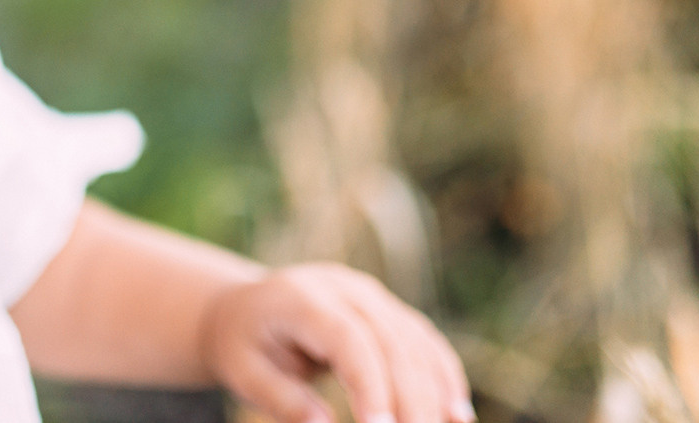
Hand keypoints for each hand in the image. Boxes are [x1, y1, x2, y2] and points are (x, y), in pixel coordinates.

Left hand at [196, 263, 471, 422]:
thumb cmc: (243, 343)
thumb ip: (281, 398)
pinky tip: (455, 412)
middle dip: (410, 400)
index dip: (371, 385)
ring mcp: (370, 295)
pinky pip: (423, 341)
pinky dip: (443, 376)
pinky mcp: (388, 310)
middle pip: (391, 343)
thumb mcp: (244, 371)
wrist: (246, 307)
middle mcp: (343, 288)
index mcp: (301, 297)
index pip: (348, 339)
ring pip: (415, 342)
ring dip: (436, 392)